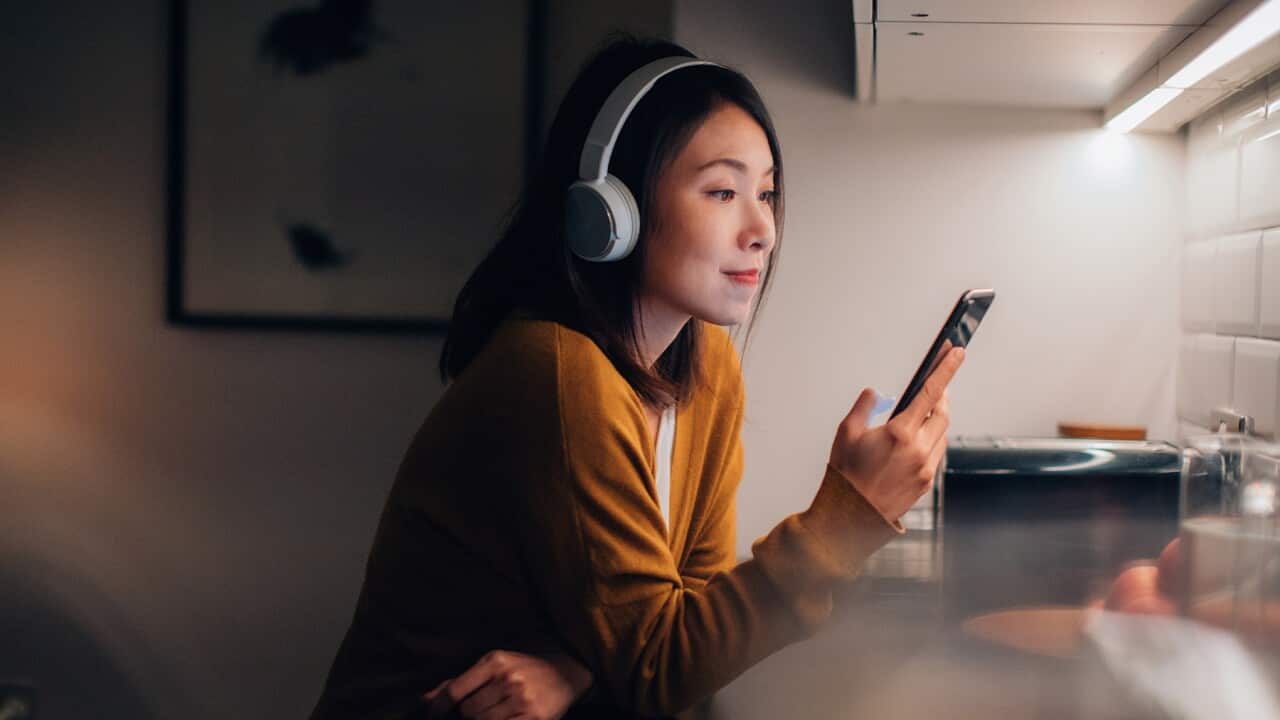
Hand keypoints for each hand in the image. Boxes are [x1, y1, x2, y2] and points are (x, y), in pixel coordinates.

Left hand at [423, 650, 593, 719]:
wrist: (566, 673)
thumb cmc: (524, 670)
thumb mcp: (494, 666)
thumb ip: (460, 681)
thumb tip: (424, 699)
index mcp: (495, 661)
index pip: (455, 690)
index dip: (439, 708)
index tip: (433, 716)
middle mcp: (508, 678)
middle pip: (468, 711)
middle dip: (469, 715)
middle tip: (481, 710)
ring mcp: (522, 699)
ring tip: (497, 713)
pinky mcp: (535, 718)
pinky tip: (505, 718)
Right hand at [827, 346, 963, 521]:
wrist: (851, 516)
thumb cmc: (846, 475)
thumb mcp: (846, 432)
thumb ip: (864, 406)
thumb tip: (875, 393)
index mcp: (899, 433)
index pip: (930, 392)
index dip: (946, 369)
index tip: (956, 353)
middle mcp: (918, 450)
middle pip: (943, 412)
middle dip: (941, 395)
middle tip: (937, 385)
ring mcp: (926, 468)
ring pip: (942, 434)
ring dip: (935, 420)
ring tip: (920, 415)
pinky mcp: (927, 482)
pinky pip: (937, 453)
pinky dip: (931, 441)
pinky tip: (916, 441)